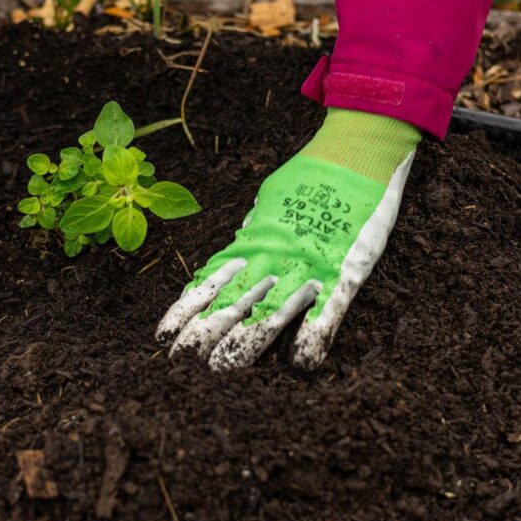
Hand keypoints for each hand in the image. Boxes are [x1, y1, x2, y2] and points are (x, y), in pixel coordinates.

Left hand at [156, 148, 412, 369]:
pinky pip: (328, 311)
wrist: (357, 149)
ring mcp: (308, 265)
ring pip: (269, 314)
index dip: (186, 311)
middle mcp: (273, 257)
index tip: (162, 335)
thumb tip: (240, 248)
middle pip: (230, 305)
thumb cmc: (311, 175)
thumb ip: (255, 232)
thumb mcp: (270, 203)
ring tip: (218, 370)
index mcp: (253, 242)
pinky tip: (300, 362)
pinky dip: (313, 337)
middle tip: (178, 364)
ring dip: (243, 344)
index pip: (210, 283)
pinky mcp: (345, 269)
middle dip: (202, 336)